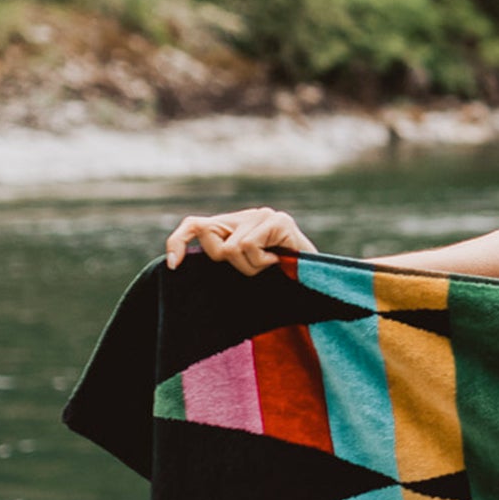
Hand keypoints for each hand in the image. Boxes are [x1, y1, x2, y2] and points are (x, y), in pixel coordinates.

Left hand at [165, 207, 317, 272]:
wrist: (323, 284)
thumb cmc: (285, 282)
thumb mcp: (247, 271)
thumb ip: (224, 258)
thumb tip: (180, 259)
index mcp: (238, 226)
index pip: (195, 226)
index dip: (179, 242)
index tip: (174, 267)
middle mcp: (249, 215)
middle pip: (213, 242)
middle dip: (233, 265)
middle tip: (259, 269)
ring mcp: (265, 216)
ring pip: (233, 248)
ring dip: (252, 267)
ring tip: (273, 266)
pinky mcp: (279, 221)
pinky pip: (249, 246)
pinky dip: (263, 261)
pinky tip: (280, 261)